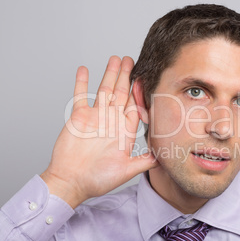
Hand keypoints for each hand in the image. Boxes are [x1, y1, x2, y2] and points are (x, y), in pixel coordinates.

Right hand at [41, 56, 156, 207]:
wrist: (72, 182)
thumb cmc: (98, 179)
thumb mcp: (127, 170)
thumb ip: (146, 161)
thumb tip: (166, 158)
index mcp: (124, 131)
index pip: (135, 106)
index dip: (141, 92)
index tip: (147, 78)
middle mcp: (111, 121)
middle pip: (122, 93)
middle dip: (127, 77)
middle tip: (132, 60)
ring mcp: (95, 117)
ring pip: (105, 90)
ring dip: (110, 74)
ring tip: (116, 59)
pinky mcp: (79, 117)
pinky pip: (80, 96)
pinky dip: (82, 83)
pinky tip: (84, 69)